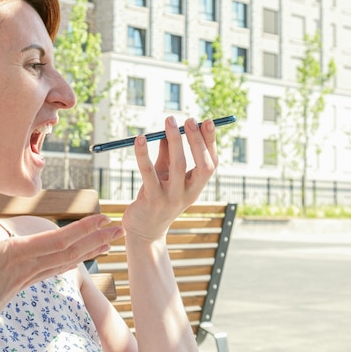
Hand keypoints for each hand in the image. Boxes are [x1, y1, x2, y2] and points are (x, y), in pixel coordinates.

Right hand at [0, 187, 124, 338]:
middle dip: (97, 238)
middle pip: (70, 251)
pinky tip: (80, 258)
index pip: (58, 240)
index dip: (83, 229)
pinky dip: (73, 261)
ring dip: (90, 250)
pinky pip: (55, 269)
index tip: (103, 218)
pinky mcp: (25, 282)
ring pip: (66, 261)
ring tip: (110, 241)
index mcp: (17, 255)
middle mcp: (28, 267)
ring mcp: (29, 277)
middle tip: (121, 227)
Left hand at [121, 116, 217, 240]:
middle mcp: (187, 194)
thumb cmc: (155, 198)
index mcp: (195, 188)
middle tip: (190, 119)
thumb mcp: (165, 176)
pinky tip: (139, 139)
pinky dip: (144, 154)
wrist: (143, 232)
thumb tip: (166, 130)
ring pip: (178, 166)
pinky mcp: (151, 200)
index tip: (208, 121)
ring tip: (169, 120)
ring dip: (175, 140)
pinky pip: (148, 173)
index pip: (211, 164)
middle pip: (200, 165)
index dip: (210, 143)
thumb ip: (167, 154)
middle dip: (197, 140)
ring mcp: (170, 198)